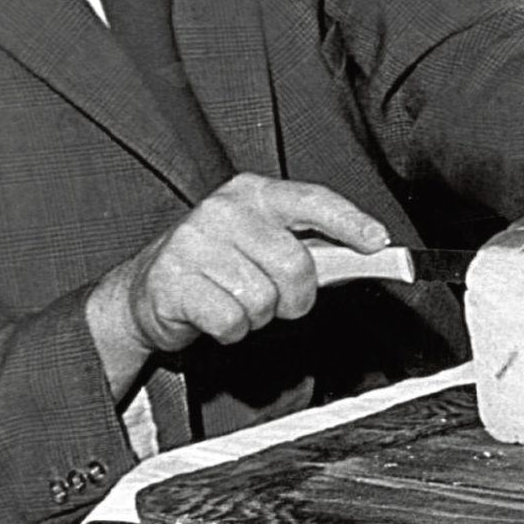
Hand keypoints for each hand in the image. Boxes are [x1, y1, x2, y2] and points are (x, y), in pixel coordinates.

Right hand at [111, 174, 385, 356]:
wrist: (145, 291)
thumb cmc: (218, 266)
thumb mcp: (262, 243)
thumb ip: (311, 246)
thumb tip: (366, 253)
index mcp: (253, 193)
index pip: (313, 200)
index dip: (350, 222)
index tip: (378, 242)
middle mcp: (223, 211)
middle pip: (295, 263)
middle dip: (298, 296)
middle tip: (281, 301)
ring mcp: (193, 243)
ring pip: (263, 298)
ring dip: (259, 315)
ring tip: (237, 302)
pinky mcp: (172, 280)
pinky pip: (231, 320)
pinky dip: (232, 330)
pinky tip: (215, 315)